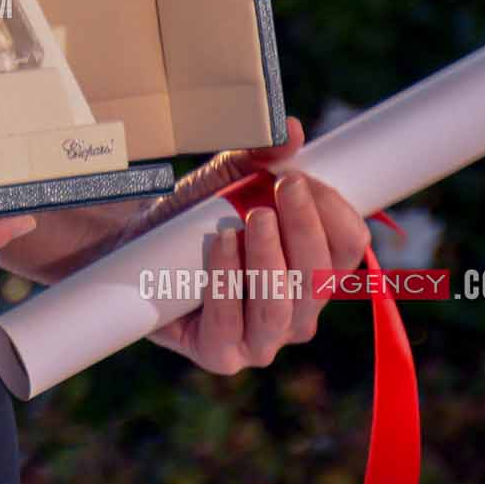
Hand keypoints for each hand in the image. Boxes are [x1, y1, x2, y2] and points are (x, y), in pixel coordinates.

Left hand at [136, 115, 374, 373]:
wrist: (136, 242)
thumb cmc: (195, 214)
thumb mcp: (229, 177)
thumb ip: (261, 155)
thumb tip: (293, 129)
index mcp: (312, 271)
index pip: (348, 249)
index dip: (334, 212)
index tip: (303, 177)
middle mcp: (296, 312)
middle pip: (319, 279)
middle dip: (304, 229)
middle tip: (286, 186)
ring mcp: (260, 340)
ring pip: (281, 309)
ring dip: (270, 258)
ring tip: (253, 216)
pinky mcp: (219, 354)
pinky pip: (231, 328)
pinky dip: (226, 283)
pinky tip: (220, 244)